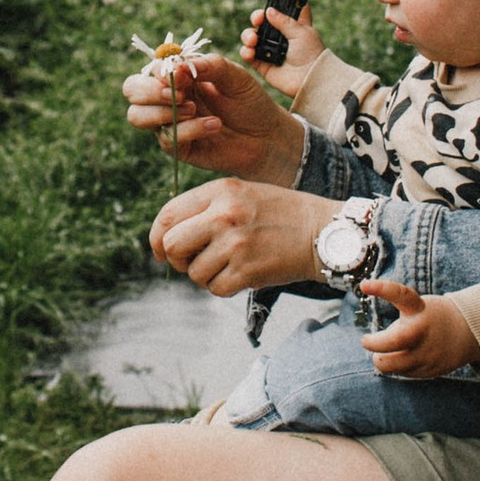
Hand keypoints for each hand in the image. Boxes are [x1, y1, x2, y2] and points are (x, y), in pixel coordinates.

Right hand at [121, 50, 301, 183]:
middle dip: (148, 90)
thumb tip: (178, 66)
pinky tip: (214, 125)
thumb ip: (209, 65)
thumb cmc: (250, 103)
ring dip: (160, 111)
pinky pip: (167, 138)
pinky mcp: (178, 147)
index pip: (150, 68)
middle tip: (176, 93)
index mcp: (178, 77)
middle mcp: (167, 98)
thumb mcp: (236, 76)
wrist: (268, 137)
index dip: (157, 70)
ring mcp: (169, 123)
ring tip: (192, 108)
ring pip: (136, 116)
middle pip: (131, 90)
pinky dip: (189, 129)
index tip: (179, 74)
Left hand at [149, 173, 329, 296]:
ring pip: (193, 272)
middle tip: (193, 261)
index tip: (161, 251)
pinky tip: (241, 274)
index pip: (167, 215)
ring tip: (228, 265)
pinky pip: (215, 288)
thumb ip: (205, 208)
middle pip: (172, 245)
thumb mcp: (241, 194)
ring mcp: (236, 244)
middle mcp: (224, 215)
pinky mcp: (248, 271)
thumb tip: (165, 238)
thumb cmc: (279, 214)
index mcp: (220, 191)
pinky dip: (223, 287)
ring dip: (205, 275)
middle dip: (177, 259)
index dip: (156, 238)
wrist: (323, 232)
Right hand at [242, 0, 329, 78]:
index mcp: (293, 25)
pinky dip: (246, 51)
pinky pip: (248, 54)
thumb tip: (268, 11)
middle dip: (257, 17)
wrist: (310, 79)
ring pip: (251, 36)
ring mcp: (269, 49)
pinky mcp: (262, 64)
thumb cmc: (312, 54)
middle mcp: (279, 36)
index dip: (277, 2)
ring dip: (248, 35)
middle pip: (262, 21)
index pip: (284, 9)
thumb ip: (284, 20)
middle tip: (258, 19)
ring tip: (253, 39)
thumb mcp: (301, 32)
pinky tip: (250, 52)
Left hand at [361, 281, 479, 380]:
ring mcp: (427, 352)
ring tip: (382, 354)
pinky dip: (397, 367)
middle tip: (365, 340)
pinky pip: (402, 373)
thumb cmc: (431, 318)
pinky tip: (406, 358)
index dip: (382, 289)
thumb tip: (378, 347)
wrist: (469, 333)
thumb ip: (401, 321)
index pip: (401, 295)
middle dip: (373, 343)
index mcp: (420, 309)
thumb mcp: (419, 308)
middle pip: (393, 340)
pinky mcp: (429, 370)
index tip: (364, 285)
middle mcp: (423, 331)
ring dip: (380, 359)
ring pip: (392, 365)